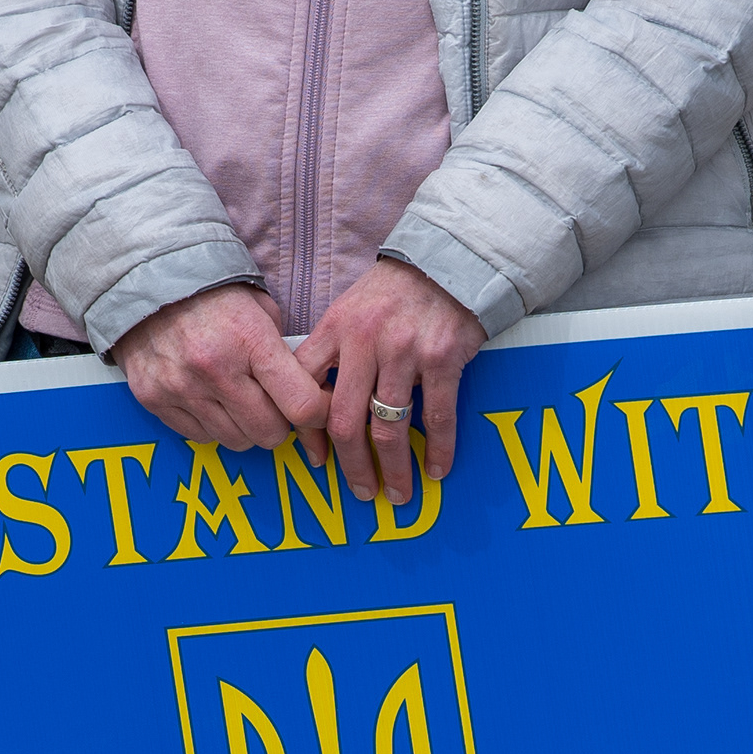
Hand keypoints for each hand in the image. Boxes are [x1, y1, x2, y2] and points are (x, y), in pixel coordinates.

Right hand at [115, 281, 327, 451]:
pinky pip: (200, 437)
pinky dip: (212, 426)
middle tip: (275, 406)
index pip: (301, 404)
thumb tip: (312, 392)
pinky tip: (210, 400)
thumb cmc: (213, 295)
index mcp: (249, 340)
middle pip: (269, 433)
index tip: (318, 410)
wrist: (146, 280)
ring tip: (239, 401)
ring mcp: (181, 387)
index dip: (318, 415)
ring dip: (245, 428)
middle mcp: (214, 368)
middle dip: (280, 424)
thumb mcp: (260, 310)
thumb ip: (284, 353)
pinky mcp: (154, 399)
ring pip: (235, 441)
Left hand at [300, 259, 484, 504]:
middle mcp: (364, 342)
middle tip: (363, 491)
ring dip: (394, 468)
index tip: (318, 460)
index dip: (307, 433)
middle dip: (352, 465)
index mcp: (334, 330)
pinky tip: (436, 468)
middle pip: (345, 420)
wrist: (447, 261)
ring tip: (399, 492)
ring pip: (389, 426)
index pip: (306, 390)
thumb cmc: (395, 293)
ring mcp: (403, 350)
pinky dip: (438, 448)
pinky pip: (437, 415)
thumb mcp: (350, 311)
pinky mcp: (441, 356)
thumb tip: (319, 409)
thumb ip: (332, 353)